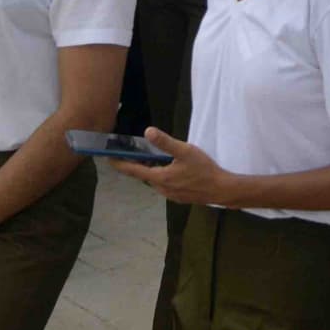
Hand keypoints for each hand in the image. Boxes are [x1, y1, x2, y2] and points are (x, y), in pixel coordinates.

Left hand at [112, 129, 236, 205]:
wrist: (221, 190)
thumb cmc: (203, 170)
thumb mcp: (185, 151)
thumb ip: (165, 142)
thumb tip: (148, 131)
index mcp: (160, 177)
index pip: (133, 170)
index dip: (120, 164)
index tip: (108, 158)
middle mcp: (161, 188)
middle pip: (144, 175)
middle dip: (137, 164)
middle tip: (133, 152)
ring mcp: (170, 195)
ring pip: (155, 180)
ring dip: (151, 170)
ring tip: (151, 158)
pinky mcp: (179, 197)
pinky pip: (164, 185)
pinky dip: (161, 175)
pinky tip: (171, 169)